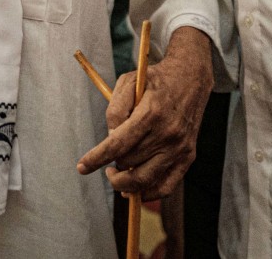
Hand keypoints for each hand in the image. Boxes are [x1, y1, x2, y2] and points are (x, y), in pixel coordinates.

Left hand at [77, 27, 212, 199]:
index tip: (82, 167)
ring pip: (145, 179)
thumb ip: (115, 110)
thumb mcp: (128, 82)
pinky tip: (133, 189)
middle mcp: (167, 133)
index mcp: (151, 112)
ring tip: (115, 174)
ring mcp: (180, 148)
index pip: (118, 144)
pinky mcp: (188, 157)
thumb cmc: (153, 80)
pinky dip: (147, 193)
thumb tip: (110, 139)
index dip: (97, 158)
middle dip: (111, 164)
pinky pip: (166, 186)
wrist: (189, 79)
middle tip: (105, 159)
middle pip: (129, 162)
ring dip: (124, 182)